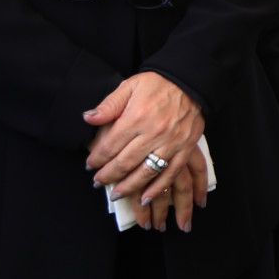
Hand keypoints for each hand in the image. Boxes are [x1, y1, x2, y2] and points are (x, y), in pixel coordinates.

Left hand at [85, 72, 205, 222]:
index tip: (89, 166)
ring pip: (146, 172)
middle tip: (97, 182)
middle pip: (125, 163)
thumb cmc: (158, 83)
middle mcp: (153, 132)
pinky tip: (145, 197)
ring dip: (129, 187)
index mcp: (136, 117)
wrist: (191, 80)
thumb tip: (87, 118)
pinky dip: (158, 189)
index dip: (96, 159)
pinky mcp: (186, 148)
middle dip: (107, 176)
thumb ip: (109, 104)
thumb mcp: (130, 86)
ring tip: (116, 194)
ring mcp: (171, 142)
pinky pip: (171, 173)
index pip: (110, 146)